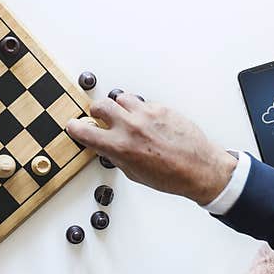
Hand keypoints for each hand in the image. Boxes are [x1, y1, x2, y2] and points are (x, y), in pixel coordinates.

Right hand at [66, 93, 236, 204]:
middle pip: (100, 105)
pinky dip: (140, 110)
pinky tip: (146, 121)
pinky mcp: (161, 108)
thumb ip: (115, 155)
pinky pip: (142, 102)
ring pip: (121, 97)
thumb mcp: (133, 173)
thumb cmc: (171, 176)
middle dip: (96, 111)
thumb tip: (105, 146)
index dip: (75, 127)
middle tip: (99, 117)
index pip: (84, 129)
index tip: (74, 126)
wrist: (199, 168)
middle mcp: (130, 126)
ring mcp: (146, 114)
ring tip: (124, 116)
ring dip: (118, 106)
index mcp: (119, 146)